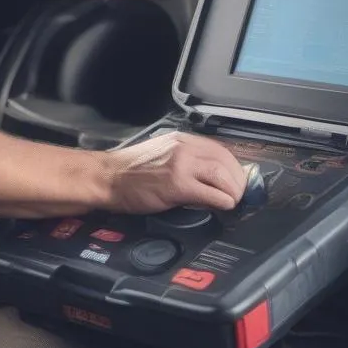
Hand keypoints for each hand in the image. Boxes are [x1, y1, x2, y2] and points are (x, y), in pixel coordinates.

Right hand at [100, 131, 247, 213]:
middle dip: (238, 181)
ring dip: (233, 192)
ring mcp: (182, 165)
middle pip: (226, 162)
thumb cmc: (131, 171)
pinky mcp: (177, 184)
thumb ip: (187, 161)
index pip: (221, 150)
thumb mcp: (164, 155)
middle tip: (239, 195)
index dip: (234, 167)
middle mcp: (185, 148)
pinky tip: (223, 207)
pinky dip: (223, 201)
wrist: (108, 178)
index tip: (237, 180)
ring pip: (223, 176)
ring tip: (233, 202)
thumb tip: (211, 178)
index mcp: (183, 140)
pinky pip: (211, 193)